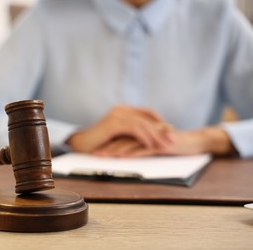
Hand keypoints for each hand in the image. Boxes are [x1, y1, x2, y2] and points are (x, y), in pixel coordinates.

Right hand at [66, 105, 171, 152]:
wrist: (82, 143)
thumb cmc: (100, 141)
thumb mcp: (119, 135)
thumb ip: (132, 132)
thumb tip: (151, 137)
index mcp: (123, 110)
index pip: (147, 112)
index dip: (160, 121)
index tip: (171, 131)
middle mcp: (121, 109)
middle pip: (147, 118)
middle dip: (161, 130)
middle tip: (173, 139)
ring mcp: (117, 115)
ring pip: (142, 124)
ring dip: (155, 135)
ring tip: (164, 145)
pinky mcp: (114, 123)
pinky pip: (133, 129)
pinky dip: (143, 137)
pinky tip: (150, 145)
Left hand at [91, 127, 235, 157]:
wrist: (194, 142)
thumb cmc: (173, 144)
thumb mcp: (154, 144)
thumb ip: (141, 145)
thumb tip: (125, 152)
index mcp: (142, 130)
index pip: (120, 135)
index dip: (107, 142)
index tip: (94, 149)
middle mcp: (145, 131)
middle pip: (122, 138)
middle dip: (107, 146)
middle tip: (94, 153)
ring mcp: (152, 137)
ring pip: (130, 143)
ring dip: (116, 150)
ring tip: (104, 156)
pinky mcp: (161, 144)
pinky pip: (144, 148)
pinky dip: (133, 152)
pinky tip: (123, 156)